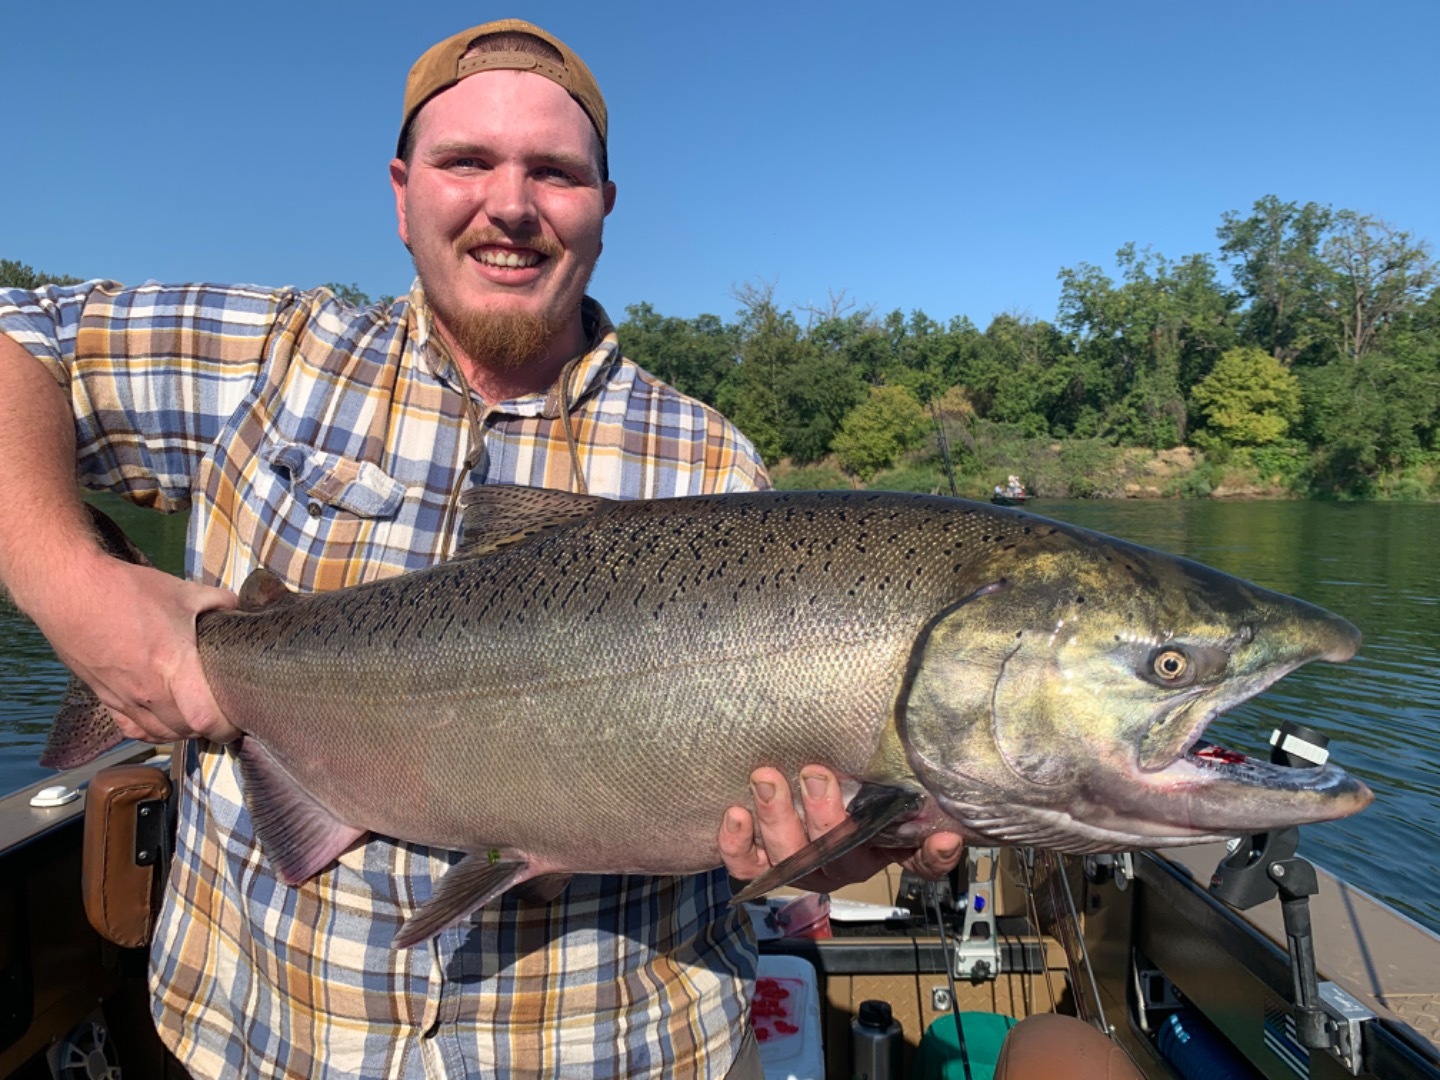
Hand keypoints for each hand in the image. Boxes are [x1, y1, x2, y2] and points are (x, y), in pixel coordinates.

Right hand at [28, 549, 239, 743]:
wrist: (70, 591)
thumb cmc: (128, 591)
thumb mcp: (183, 592)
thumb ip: (219, 602)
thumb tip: (243, 607)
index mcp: (173, 666)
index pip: (204, 719)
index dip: (227, 727)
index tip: (240, 720)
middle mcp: (148, 691)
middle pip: (185, 731)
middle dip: (210, 729)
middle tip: (225, 715)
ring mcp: (122, 698)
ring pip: (159, 733)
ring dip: (182, 731)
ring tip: (198, 717)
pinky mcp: (103, 697)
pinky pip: (131, 728)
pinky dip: (151, 730)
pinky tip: (162, 720)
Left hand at [718, 766, 963, 892]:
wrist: (810, 794)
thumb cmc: (851, 798)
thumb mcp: (893, 807)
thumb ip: (922, 827)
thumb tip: (950, 838)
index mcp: (876, 852)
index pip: (909, 861)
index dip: (925, 854)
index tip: (934, 833)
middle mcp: (836, 866)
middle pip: (832, 854)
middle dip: (823, 816)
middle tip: (816, 774)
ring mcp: (795, 865)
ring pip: (784, 858)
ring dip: (775, 818)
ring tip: (767, 779)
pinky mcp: (758, 860)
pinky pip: (744, 862)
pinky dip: (735, 843)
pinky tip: (735, 813)